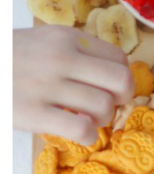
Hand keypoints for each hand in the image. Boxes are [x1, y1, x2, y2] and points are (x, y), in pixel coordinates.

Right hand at [13, 27, 133, 144]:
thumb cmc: (8, 57)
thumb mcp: (40, 40)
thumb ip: (72, 51)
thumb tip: (107, 73)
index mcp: (65, 38)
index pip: (118, 58)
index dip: (120, 77)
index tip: (110, 87)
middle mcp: (62, 58)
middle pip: (120, 80)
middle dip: (122, 98)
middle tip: (108, 105)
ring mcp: (47, 86)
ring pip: (103, 106)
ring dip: (103, 119)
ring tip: (87, 120)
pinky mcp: (33, 113)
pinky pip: (81, 128)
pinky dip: (87, 136)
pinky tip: (78, 135)